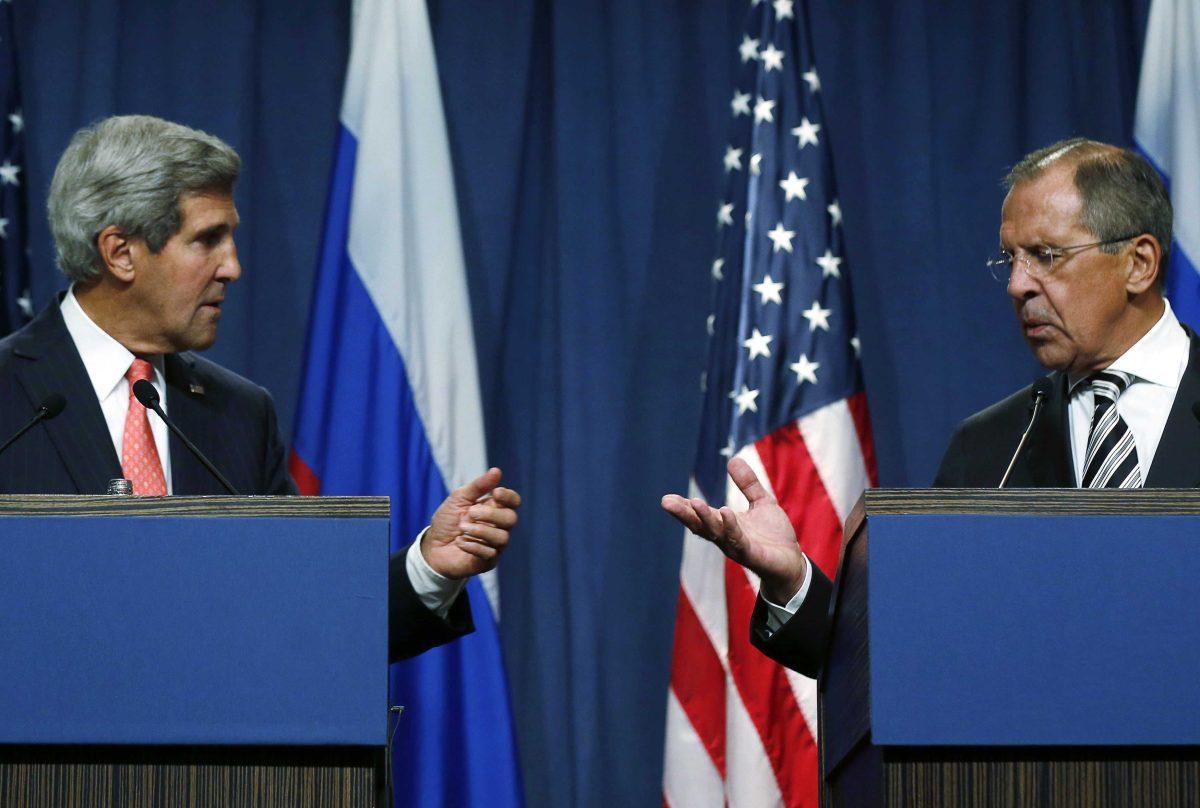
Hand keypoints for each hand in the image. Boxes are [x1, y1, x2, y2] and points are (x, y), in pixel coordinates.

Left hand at [422, 467, 521, 578]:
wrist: (432, 546)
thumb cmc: (447, 521)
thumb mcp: (459, 498)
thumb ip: (478, 486)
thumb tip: (497, 471)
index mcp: (494, 508)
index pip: (514, 502)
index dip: (509, 497)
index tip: (496, 493)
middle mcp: (499, 526)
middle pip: (511, 519)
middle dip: (491, 514)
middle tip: (470, 513)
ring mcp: (495, 545)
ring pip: (503, 538)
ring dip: (480, 531)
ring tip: (462, 529)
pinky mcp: (488, 561)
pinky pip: (490, 553)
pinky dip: (473, 545)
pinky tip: (459, 542)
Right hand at [661, 457, 806, 603]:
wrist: (792, 561)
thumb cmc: (774, 535)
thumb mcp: (761, 502)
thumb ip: (748, 483)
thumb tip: (732, 459)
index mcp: (724, 524)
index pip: (700, 515)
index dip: (683, 507)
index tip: (667, 498)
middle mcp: (725, 536)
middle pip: (700, 525)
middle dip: (684, 513)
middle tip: (666, 502)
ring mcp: (736, 547)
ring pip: (716, 532)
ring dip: (704, 518)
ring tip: (694, 502)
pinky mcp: (751, 555)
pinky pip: (738, 540)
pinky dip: (730, 527)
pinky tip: (725, 512)